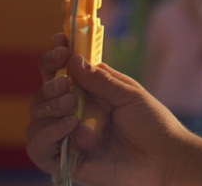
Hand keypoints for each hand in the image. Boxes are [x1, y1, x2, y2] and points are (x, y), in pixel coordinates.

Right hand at [26, 32, 187, 185]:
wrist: (164, 159)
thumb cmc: (152, 124)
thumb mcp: (129, 95)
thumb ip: (101, 80)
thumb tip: (73, 60)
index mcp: (90, 92)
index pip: (63, 72)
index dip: (56, 57)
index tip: (59, 42)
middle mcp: (74, 112)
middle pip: (43, 93)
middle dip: (50, 83)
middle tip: (65, 83)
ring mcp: (67, 136)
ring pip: (37, 118)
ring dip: (49, 108)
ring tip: (71, 105)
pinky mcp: (65, 159)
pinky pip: (39, 146)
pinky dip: (48, 133)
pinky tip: (70, 125)